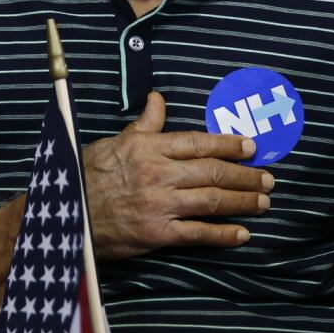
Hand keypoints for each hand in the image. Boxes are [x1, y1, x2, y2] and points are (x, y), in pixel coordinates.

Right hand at [83, 91, 272, 259]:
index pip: (199, 142)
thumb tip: (159, 99)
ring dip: (243, 201)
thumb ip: (144, 124)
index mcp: (149, 147)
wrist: (65, 213)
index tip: (251, 146)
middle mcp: (159, 173)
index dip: (229, 144)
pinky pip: (198, 233)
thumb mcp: (115, 142)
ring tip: (263, 202)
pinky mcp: (157, 233)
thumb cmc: (87, 174)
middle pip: (213, 172)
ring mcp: (160, 204)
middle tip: (268, 178)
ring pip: (212, 201)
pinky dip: (223, 233)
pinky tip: (243, 233)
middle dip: (246, 175)